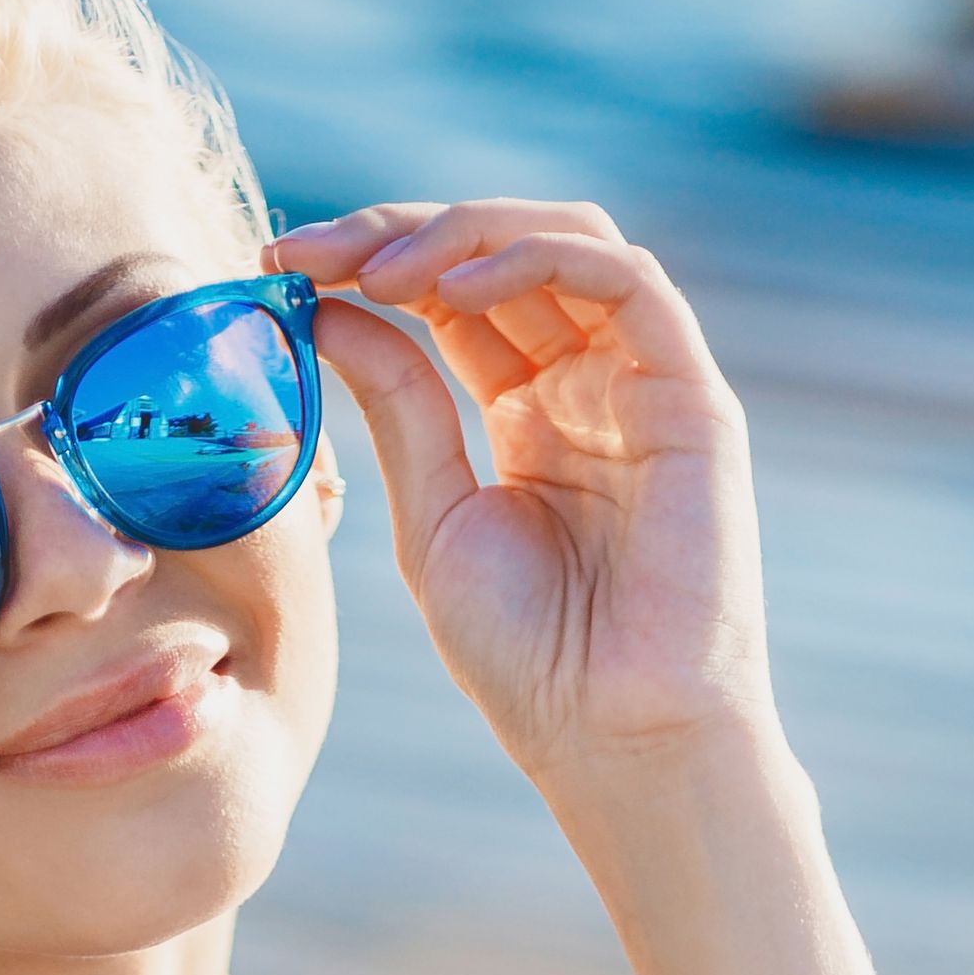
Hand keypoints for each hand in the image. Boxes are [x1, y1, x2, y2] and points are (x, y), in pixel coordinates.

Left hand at [269, 202, 776, 809]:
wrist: (617, 740)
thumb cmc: (532, 663)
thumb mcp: (433, 521)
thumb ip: (398, 410)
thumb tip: (327, 310)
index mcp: (529, 412)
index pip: (453, 297)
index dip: (371, 265)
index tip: (282, 263)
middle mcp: (589, 381)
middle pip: (499, 254)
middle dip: (398, 235)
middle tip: (308, 248)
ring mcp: (644, 381)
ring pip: (563, 243)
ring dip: (462, 234)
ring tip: (377, 269)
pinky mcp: (692, 395)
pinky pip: (624, 281)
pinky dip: (536, 260)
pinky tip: (453, 289)